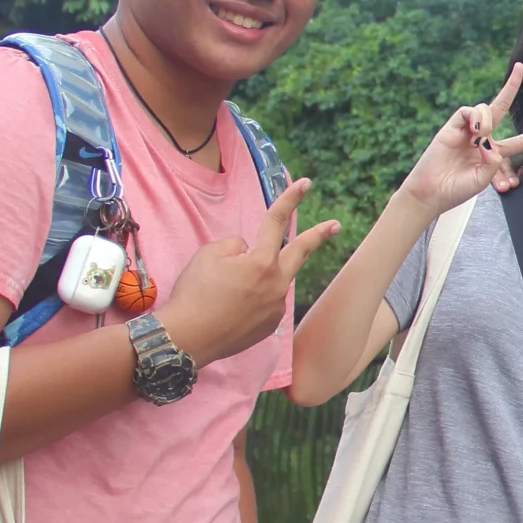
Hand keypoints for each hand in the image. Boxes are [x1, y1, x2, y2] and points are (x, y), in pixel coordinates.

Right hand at [157, 179, 336, 365]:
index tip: (305, 184)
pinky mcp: (270, 326)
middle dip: (319, 235)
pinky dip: (251, 299)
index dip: (290, 199)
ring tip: (226, 289)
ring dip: (258, 277)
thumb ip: (236, 246)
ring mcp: (276, 307)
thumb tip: (248, 252)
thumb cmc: (194, 293)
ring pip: (273, 280)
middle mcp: (276, 284)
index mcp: (262, 262)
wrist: (186, 338)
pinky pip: (265, 302)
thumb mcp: (209, 254)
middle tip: (335, 225)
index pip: (277, 222)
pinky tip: (230, 309)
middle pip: (300, 252)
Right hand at [399, 64, 522, 214]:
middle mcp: (483, 138)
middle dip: (511, 86)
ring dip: (488, 118)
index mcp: (494, 153)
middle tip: (521, 67)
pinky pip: (468, 111)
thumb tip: (489, 142)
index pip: (522, 141)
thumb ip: (493, 162)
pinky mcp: (452, 126)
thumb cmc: (456, 189)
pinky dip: (475, 117)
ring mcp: (467, 130)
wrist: (431, 192)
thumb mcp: (482, 179)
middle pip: (501, 107)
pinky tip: (474, 131)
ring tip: (479, 136)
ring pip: (486, 108)